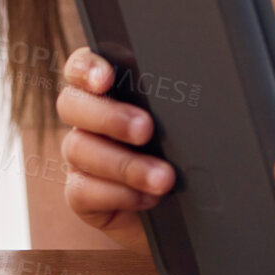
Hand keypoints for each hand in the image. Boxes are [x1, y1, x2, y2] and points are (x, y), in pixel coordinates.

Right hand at [54, 47, 174, 255]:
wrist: (185, 208)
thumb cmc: (185, 153)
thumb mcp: (183, 123)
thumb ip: (175, 102)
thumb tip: (202, 87)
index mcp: (110, 90)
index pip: (81, 66)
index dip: (86, 67)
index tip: (106, 78)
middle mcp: (88, 119)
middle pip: (72, 104)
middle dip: (109, 116)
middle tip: (146, 129)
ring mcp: (81, 156)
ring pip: (79, 149)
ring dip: (125, 164)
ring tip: (164, 178)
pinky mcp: (81, 194)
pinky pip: (82, 190)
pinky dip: (118, 193)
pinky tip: (148, 197)